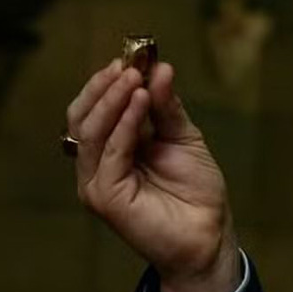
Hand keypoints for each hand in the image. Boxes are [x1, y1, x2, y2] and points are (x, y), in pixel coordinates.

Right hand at [67, 59, 241, 291]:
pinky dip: (123, 125)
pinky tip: (139, 103)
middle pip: (83, 117)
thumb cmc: (196, 191)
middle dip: (103, 87)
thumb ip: (167, 107)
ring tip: (133, 78)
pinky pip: (109, 153)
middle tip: (127, 65)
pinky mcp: (104, 197)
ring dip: (111, 100)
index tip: (130, 58)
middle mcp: (99, 164)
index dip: (107, 83)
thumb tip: (159, 69)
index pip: (95, 109)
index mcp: (112, 148)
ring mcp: (97, 181)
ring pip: (91, 131)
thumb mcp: (184, 138)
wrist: (209, 233)